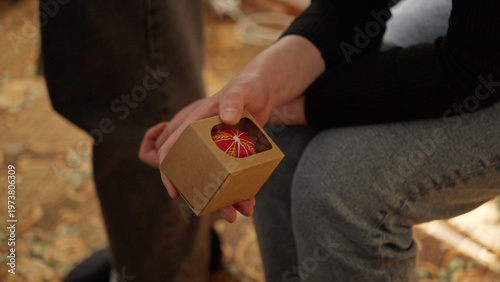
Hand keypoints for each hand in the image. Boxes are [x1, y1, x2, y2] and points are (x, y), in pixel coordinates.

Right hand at [140, 35, 324, 222]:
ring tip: (242, 211)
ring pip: (209, 181)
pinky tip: (250, 201)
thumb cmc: (248, 88)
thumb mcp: (244, 89)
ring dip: (222, 200)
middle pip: (189, 173)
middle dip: (203, 197)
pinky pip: (226, 179)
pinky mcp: (228, 158)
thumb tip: (227, 117)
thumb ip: (234, 98)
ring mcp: (213, 152)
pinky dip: (236, 192)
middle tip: (224, 213)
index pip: (170, 148)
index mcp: (192, 123)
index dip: (168, 171)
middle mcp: (198, 140)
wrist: (262, 95)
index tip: (175, 191)